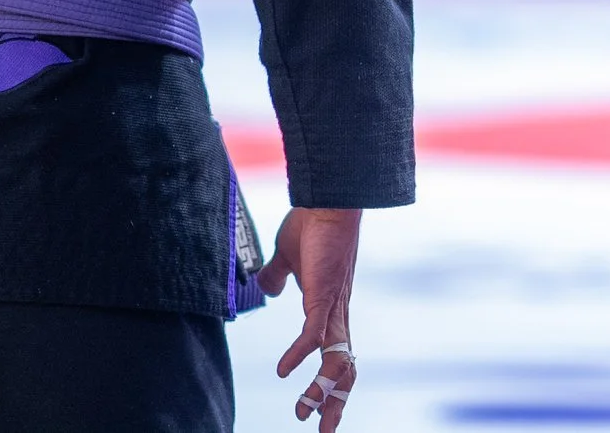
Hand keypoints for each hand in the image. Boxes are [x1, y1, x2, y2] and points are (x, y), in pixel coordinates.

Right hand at [258, 206, 361, 429]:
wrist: (326, 200)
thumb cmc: (311, 225)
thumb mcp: (287, 258)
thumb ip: (277, 276)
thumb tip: (266, 288)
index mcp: (330, 311)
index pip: (336, 357)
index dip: (330, 385)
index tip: (318, 411)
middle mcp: (336, 316)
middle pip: (343, 370)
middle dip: (334, 404)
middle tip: (323, 431)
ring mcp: (331, 308)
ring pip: (334, 361)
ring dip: (320, 391)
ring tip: (303, 413)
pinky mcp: (322, 296)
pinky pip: (313, 335)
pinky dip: (299, 356)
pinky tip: (283, 371)